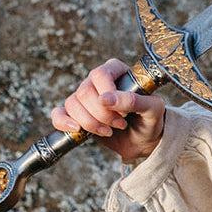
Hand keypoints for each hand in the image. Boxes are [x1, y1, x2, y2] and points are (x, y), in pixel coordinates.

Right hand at [51, 58, 165, 162]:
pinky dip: (63, 122)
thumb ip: (134, 101)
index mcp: (116, 71)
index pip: (100, 74)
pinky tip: (78, 130)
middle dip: (101, 114)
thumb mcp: (153, 109)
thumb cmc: (150, 119)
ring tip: (109, 130)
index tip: (122, 112)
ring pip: (72, 104)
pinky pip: (58, 114)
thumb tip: (105, 99)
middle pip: (84, 92)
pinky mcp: (76, 114)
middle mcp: (97, 81)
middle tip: (120, 124)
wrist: (144, 140)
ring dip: (90, 122)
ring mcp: (84, 97)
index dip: (107, 94)